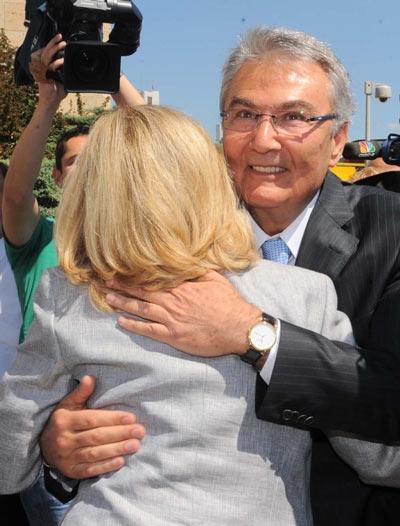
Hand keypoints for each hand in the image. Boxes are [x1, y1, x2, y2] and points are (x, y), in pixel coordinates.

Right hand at [29, 34, 66, 107]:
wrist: (51, 103)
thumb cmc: (57, 92)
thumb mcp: (63, 80)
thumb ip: (66, 72)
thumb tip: (74, 67)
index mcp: (45, 66)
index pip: (47, 51)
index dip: (52, 44)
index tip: (59, 39)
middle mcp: (42, 66)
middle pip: (46, 50)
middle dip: (53, 42)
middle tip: (60, 36)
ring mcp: (42, 71)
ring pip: (47, 55)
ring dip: (55, 48)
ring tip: (63, 43)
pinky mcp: (44, 76)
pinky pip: (50, 66)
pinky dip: (57, 62)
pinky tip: (63, 60)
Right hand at [40, 376, 145, 478]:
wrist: (44, 447)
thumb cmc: (63, 421)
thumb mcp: (68, 405)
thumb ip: (81, 393)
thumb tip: (90, 378)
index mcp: (64, 421)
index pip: (91, 419)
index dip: (112, 418)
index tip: (131, 418)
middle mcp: (64, 440)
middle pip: (96, 437)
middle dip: (120, 434)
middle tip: (139, 431)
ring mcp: (67, 457)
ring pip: (95, 454)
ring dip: (117, 449)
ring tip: (135, 445)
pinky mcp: (71, 471)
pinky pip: (90, 470)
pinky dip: (106, 466)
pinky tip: (121, 461)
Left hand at [106, 270, 260, 356]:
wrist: (238, 328)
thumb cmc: (228, 303)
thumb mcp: (215, 279)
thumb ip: (197, 270)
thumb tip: (186, 260)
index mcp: (182, 286)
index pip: (152, 278)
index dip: (134, 274)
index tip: (120, 269)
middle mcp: (172, 301)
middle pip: (141, 292)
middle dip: (121, 286)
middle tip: (104, 282)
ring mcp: (171, 319)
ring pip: (141, 309)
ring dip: (123, 303)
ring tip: (107, 298)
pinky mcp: (173, 335)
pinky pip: (149, 330)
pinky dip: (134, 325)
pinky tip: (121, 322)